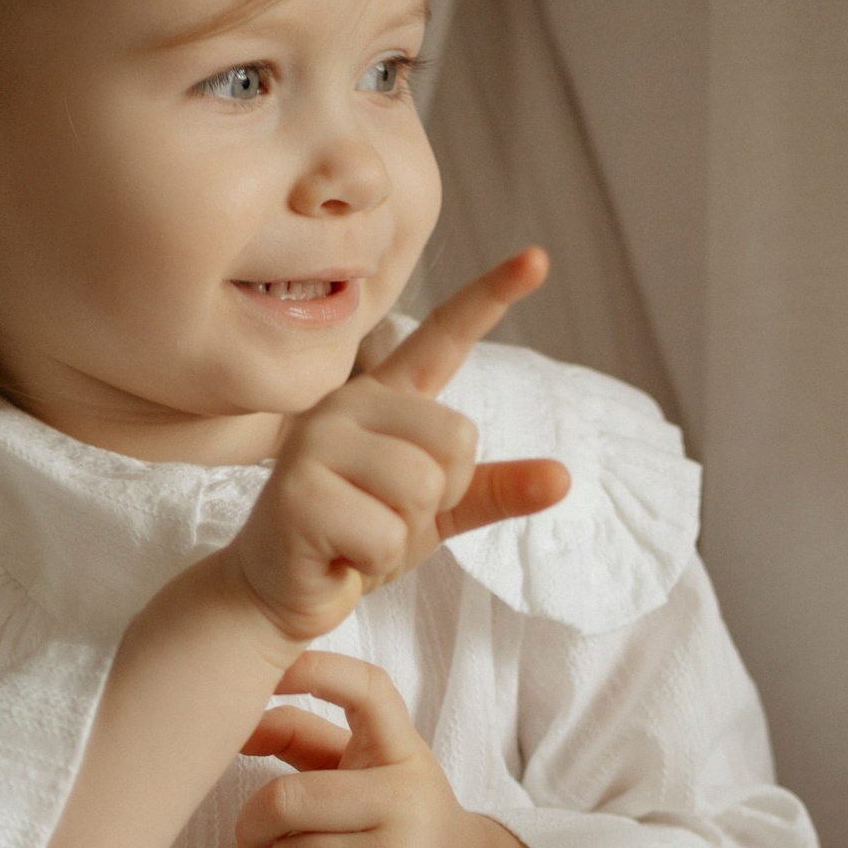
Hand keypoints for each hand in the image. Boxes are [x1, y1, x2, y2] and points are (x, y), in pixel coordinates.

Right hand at [223, 250, 567, 649]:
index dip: (490, 297)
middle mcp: (348, 404)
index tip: (537, 258)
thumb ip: (493, 489)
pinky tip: (338, 554)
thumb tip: (563, 478)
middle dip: (437, 497)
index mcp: (385, 398)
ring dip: (402, 535)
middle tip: (384, 515)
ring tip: (359, 534)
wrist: (284, 589)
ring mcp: (316, 442)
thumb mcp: (438, 512)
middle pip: (455, 440)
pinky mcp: (297, 491)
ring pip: (422, 488)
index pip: (443, 337)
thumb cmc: (358, 538)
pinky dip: (373, 560)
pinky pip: (386, 534)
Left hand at [235, 653, 502, 847]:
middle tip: (255, 839)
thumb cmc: (398, 825)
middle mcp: (408, 801)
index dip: (316, 670)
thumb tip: (240, 726)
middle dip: (253, 825)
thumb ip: (305, 739)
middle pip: (286, 801)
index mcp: (403, 754)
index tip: (274, 672)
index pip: (368, 691)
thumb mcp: (368, 772)